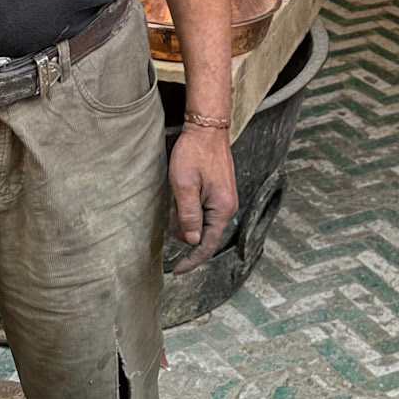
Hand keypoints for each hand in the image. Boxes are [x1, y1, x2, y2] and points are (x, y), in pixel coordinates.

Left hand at [167, 127, 236, 272]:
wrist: (207, 128)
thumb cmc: (194, 153)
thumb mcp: (184, 185)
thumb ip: (188, 215)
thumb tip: (192, 241)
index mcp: (222, 208)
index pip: (207, 245)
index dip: (191, 261)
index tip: (176, 271)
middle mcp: (227, 206)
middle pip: (203, 234)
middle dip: (184, 230)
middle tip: (170, 211)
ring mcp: (224, 198)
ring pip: (202, 221)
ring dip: (185, 217)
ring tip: (174, 197)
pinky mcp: (219, 190)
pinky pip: (203, 209)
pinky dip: (189, 208)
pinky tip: (180, 195)